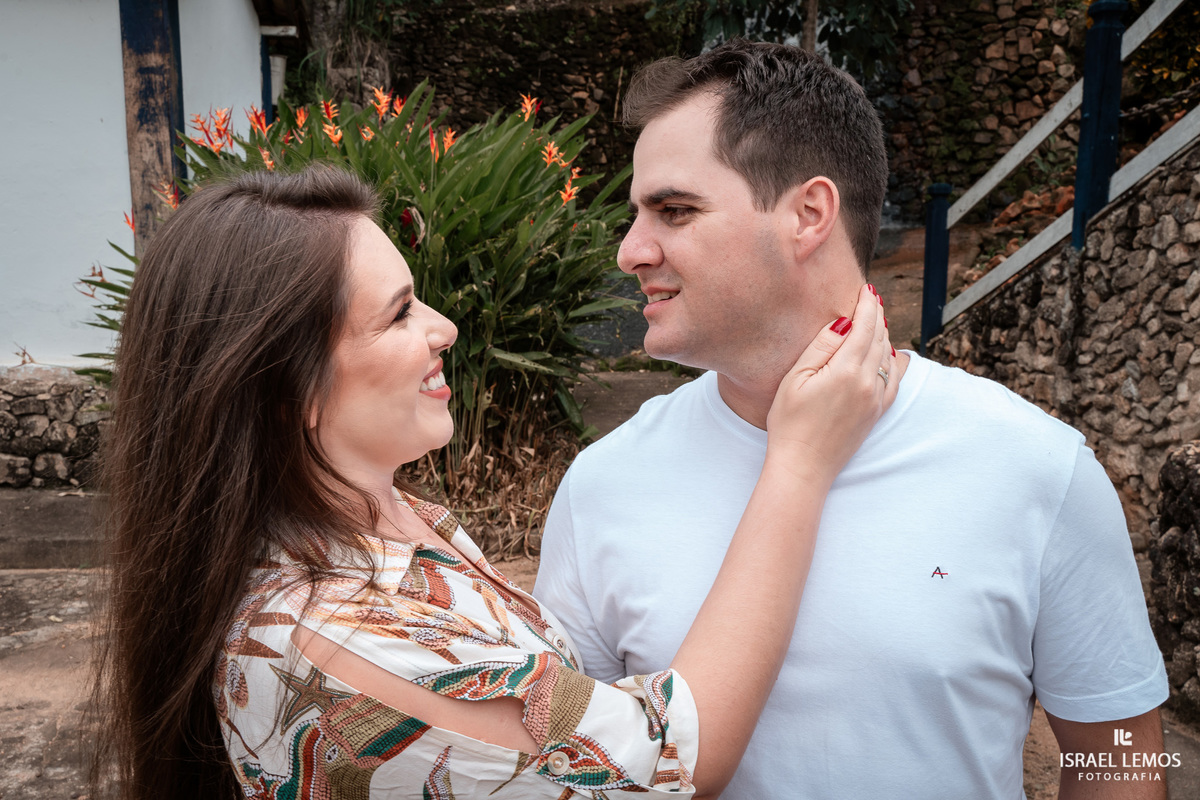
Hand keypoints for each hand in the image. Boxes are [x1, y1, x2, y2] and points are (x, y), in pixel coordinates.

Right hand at [764, 284, 896, 485]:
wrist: (803, 466)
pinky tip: (893, 354)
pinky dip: (895, 361)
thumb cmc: (789, 423)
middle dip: (876, 315)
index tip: (867, 288)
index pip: (864, 326)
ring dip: (884, 335)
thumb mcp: (796, 379)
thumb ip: (822, 347)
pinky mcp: (877, 412)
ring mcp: (876, 399)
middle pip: (879, 338)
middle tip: (872, 298)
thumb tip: (844, 321)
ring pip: (888, 356)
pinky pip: (895, 379)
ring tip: (877, 319)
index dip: (867, 304)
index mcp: (847, 370)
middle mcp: (868, 383)